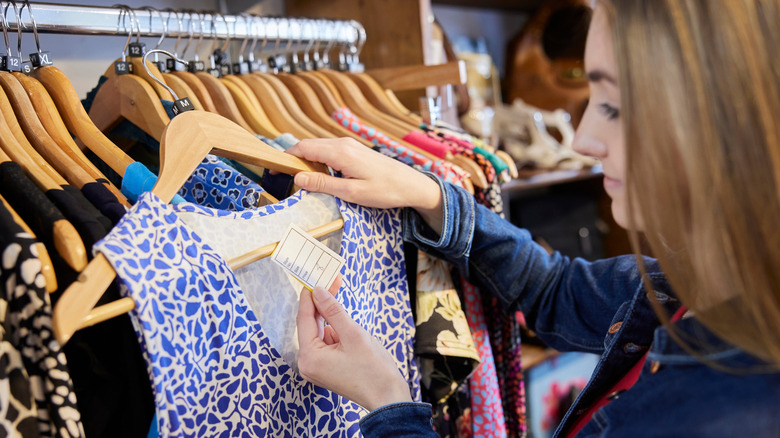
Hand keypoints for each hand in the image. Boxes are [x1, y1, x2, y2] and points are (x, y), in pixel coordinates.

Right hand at [287, 138, 443, 234]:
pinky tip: (319, 176)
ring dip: (305, 161)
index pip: (303, 148)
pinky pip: (329, 152)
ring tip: (298, 180)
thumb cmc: (385, 190)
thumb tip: (297, 177)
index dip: (284, 158)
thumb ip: (324, 183)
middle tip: (281, 179)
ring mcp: (349, 145)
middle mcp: (343, 143)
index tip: (272, 171)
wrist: (412, 184)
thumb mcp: (352, 192)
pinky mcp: (354, 150)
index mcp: (340, 152)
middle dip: (292, 160)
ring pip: (318, 149)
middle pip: (308, 146)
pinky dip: (318, 161)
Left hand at [296, 274, 412, 410]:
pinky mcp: (327, 368)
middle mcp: (308, 364)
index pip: (304, 319)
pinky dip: (337, 331)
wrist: (389, 399)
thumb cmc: (374, 372)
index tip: (316, 278)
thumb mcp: (353, 334)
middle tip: (333, 282)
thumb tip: (319, 292)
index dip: (310, 296)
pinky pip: (327, 342)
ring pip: (320, 333)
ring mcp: (317, 367)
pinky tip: (350, 329)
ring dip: (332, 318)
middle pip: (311, 325)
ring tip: (345, 306)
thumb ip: (333, 311)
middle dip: (323, 304)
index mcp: (310, 357)